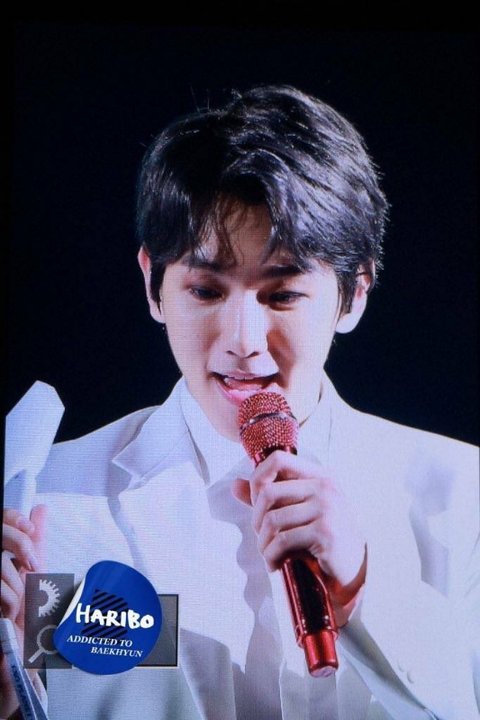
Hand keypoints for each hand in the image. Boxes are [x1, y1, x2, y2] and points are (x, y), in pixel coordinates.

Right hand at [1, 506, 46, 716]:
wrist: (17, 667)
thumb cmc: (28, 625)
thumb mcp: (37, 579)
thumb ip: (35, 544)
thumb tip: (40, 509)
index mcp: (1, 561)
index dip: (12, 518)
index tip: (31, 527)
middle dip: (21, 545)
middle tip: (33, 566)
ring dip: (15, 584)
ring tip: (16, 605)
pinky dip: (7, 600)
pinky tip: (7, 615)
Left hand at [232, 451, 365, 607]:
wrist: (356, 567)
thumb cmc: (325, 537)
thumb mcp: (300, 511)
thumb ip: (269, 497)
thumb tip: (235, 485)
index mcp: (319, 475)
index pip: (278, 458)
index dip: (258, 478)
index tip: (256, 502)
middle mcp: (325, 487)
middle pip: (269, 492)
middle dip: (256, 518)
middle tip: (260, 536)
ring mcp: (327, 508)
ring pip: (272, 519)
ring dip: (263, 543)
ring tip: (267, 554)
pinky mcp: (325, 533)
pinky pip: (283, 541)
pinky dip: (271, 556)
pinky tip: (274, 564)